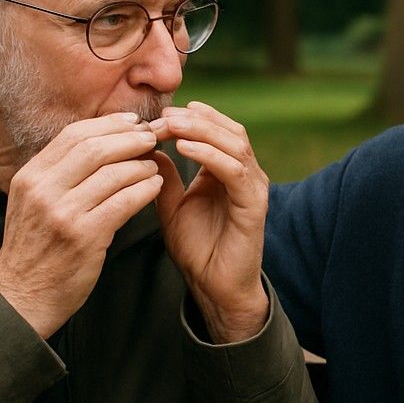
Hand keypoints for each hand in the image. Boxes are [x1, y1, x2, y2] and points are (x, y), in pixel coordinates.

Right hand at [0, 114, 163, 338]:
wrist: (22, 297)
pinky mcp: (84, 236)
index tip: (132, 122)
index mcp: (30, 177)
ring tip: (155, 165)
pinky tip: (155, 186)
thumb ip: (57, 175)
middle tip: (153, 138)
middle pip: (94, 147)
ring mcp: (63, 213)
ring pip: (113, 172)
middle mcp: (43, 190)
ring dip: (141, 164)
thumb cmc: (35, 251)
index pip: (73, 135)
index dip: (108, 124)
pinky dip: (144, 189)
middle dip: (130, 138)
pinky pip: (124, 202)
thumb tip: (99, 144)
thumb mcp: (32, 204)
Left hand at [148, 102, 268, 342]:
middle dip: (194, 118)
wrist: (214, 287)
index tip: (154, 116)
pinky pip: (235, 171)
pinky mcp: (254, 206)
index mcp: (227, 171)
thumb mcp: (172, 206)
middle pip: (228, 129)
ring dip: (201, 130)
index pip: (216, 128)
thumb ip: (165, 177)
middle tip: (163, 115)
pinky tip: (184, 150)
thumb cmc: (197, 249)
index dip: (188, 118)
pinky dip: (210, 155)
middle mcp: (245, 174)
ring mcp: (253, 188)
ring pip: (235, 143)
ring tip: (171, 126)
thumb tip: (149, 147)